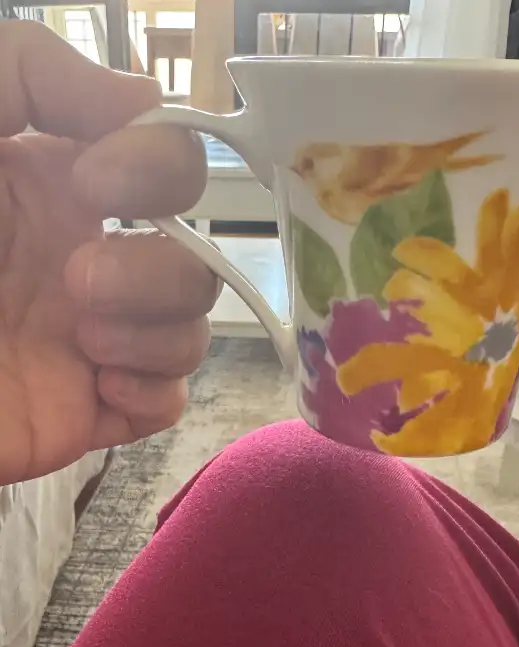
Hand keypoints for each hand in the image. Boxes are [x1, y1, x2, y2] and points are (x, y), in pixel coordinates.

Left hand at [0, 20, 218, 485]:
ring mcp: (87, 341)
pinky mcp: (81, 411)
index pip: (168, 169)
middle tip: (76, 283)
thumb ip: (34, 73)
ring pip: (189, 333)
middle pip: (194, 262)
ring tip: (83, 342)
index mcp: (56, 191)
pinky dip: (156, 393)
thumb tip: (143, 99)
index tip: (97, 186)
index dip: (159, 172)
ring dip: (156, 335)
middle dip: (156, 274)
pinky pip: (165, 405)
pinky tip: (104, 388)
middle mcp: (84, 262)